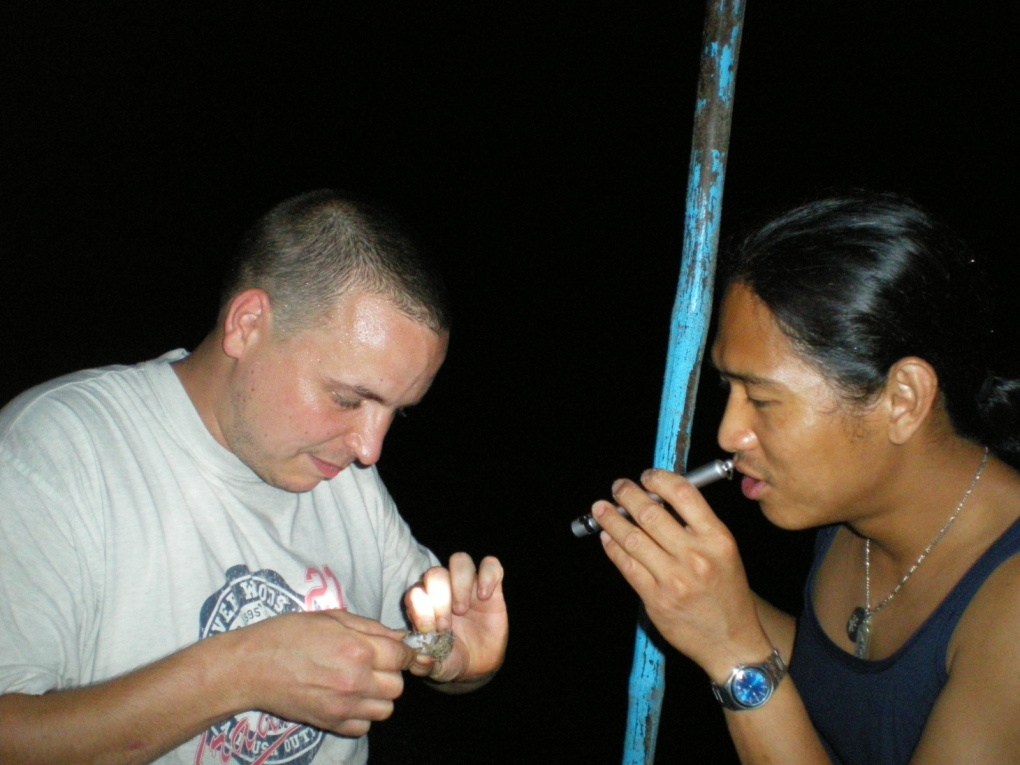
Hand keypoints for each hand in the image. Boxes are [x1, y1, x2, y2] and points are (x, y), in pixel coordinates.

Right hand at [231, 609, 416, 736]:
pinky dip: (361, 716)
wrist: (250, 666)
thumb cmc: (287, 634)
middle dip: (390, 673)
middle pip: (397, 685)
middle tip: (373, 664)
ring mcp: (343, 706)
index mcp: (358, 649)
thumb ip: (369, 627)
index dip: (404, 651)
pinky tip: (348, 700)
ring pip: (385, 709)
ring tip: (361, 683)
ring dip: (379, 696)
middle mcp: (356, 680)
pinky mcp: (330, 723)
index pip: (402, 656)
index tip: (397, 650)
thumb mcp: (331, 617)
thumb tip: (400, 637)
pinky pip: (363, 727)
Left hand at [403, 553, 507, 684]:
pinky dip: (488, 575)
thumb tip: (421, 659)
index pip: (415, 592)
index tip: (429, 629)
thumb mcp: (437, 667)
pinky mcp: (491, 586)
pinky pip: (491, 565)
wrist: (477, 665)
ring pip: (460, 561)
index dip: (419, 607)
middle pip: (436, 573)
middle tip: (446, 626)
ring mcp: (467, 585)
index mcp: (424, 605)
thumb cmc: (450, 659)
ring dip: (459, 583)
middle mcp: (443, 589)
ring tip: (462, 610)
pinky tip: (486, 596)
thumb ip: (425, 664)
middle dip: (439, 598)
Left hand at [593, 469, 770, 677]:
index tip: (646, 476)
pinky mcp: (656, 599)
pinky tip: (607, 538)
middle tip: (618, 487)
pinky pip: (626, 565)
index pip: (683, 494)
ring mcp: (674, 579)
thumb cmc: (726, 592)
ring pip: (632, 538)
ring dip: (611, 519)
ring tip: (601, 508)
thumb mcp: (724, 551)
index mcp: (717, 538)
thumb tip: (656, 499)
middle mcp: (696, 556)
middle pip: (651, 513)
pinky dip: (612, 548)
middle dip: (628, 495)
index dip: (659, 479)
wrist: (731, 640)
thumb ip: (695, 525)